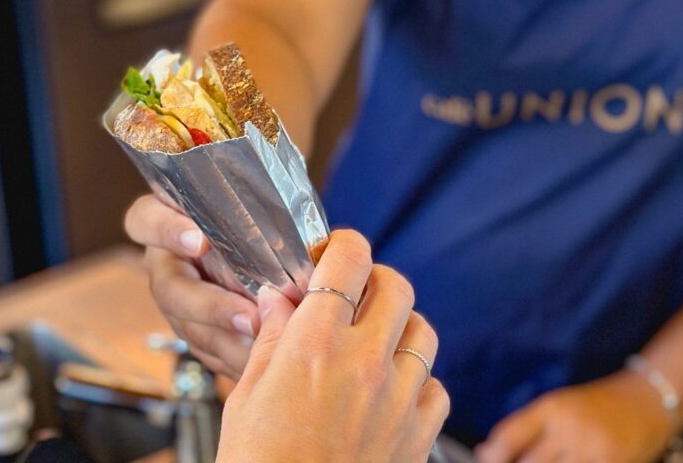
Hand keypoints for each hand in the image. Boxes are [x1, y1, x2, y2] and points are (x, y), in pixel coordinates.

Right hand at [124, 194, 258, 379]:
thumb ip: (251, 204)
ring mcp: (176, 298)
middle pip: (168, 288)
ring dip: (225, 339)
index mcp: (166, 218)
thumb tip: (300, 217)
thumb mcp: (247, 199)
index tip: (200, 242)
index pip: (145, 219)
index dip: (167, 231)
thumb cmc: (253, 208)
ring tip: (262, 342)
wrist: (261, 238)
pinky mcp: (192, 328)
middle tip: (248, 315)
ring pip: (186, 326)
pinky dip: (231, 356)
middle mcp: (165, 260)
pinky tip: (259, 358)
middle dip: (210, 306)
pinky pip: (205, 349)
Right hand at [217, 229, 450, 462]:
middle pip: (396, 285)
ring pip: (423, 330)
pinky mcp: (418, 437)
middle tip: (354, 296)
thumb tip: (276, 299)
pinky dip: (420, 382)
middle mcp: (365, 364)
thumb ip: (269, 339)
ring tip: (375, 343)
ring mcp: (398, 400)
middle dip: (375, 282)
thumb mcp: (245, 398)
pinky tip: (392, 392)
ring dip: (400, 328)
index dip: (344, 245)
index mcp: (315, 346)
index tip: (334, 252)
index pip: (349, 260)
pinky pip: (437, 387)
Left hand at [475, 370, 673, 462]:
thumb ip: (524, 430)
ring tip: (548, 462)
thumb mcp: (558, 407)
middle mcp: (570, 428)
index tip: (486, 462)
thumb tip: (485, 454)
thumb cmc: (595, 407)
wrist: (645, 402)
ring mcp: (593, 451)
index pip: (509, 436)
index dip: (493, 455)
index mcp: (551, 408)